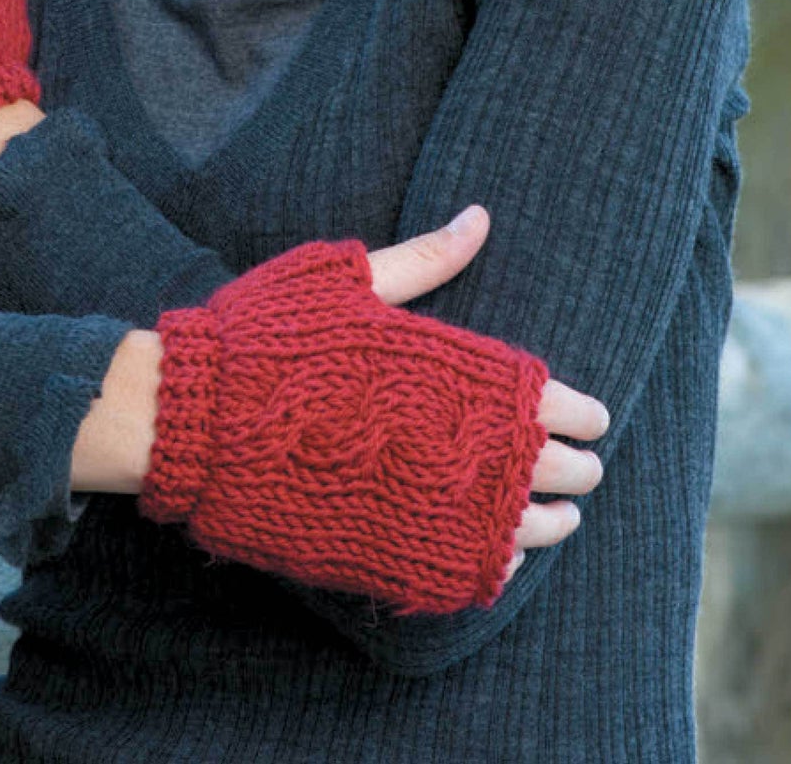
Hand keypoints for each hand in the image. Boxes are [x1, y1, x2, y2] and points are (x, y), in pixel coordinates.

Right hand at [133, 207, 605, 613]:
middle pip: (548, 470)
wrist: (196, 415)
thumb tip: (480, 218)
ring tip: (560, 520)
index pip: (548, 403)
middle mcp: (450, 446)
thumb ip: (425, 258)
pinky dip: (495, 566)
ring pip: (520, 530)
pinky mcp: (389, 551)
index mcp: (448, 374)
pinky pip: (468, 572)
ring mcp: (423, 505)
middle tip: (587, 470)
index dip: (580, 414)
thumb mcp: (347, 279)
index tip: (594, 419)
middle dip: (576, 470)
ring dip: (549, 525)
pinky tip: (500, 557)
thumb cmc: (269, 337)